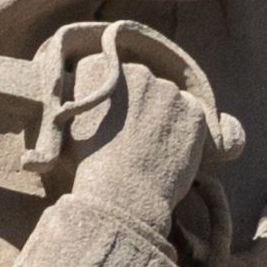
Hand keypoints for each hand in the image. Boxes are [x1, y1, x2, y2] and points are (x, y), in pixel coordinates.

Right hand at [33, 17, 233, 227]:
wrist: (121, 195)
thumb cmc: (89, 168)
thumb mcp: (72, 128)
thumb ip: (84, 103)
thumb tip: (88, 100)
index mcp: (101, 72)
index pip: (105, 71)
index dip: (106, 96)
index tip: (104, 118)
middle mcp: (137, 71)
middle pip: (140, 81)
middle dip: (136, 102)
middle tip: (130, 136)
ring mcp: (169, 90)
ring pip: (166, 98)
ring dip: (161, 114)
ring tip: (150, 147)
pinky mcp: (194, 110)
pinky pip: (190, 114)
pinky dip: (182, 129)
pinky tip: (167, 150)